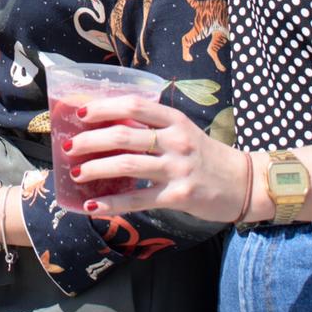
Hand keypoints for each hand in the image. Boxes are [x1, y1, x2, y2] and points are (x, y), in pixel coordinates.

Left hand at [64, 95, 249, 221]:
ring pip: (127, 164)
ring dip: (95, 168)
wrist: (242, 183)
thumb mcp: (183, 132)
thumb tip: (109, 125)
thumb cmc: (205, 156)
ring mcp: (177, 168)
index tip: (81, 113)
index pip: (134, 105)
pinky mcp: (178, 196)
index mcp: (174, 120)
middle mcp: (175, 141)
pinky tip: (92, 206)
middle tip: (69, 147)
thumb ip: (153, 127)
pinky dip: (111, 203)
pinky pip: (137, 199)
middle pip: (124, 134)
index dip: (104, 107)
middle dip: (90, 140)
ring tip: (76, 173)